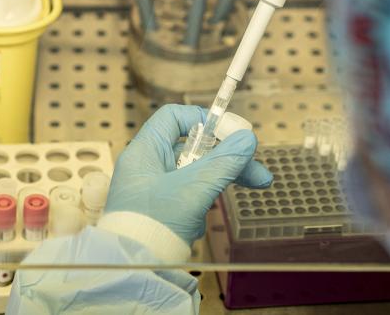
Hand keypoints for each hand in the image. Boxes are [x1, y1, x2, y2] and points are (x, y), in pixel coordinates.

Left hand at [106, 105, 272, 242]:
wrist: (132, 271)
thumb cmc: (153, 227)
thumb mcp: (195, 189)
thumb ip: (224, 162)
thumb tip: (248, 139)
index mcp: (145, 152)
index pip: (174, 118)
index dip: (205, 120)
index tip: (233, 134)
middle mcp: (147, 167)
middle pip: (193, 149)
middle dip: (227, 160)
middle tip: (257, 173)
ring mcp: (153, 191)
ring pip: (194, 175)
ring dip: (217, 184)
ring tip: (240, 198)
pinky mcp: (160, 212)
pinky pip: (188, 198)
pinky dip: (201, 205)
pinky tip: (199, 224)